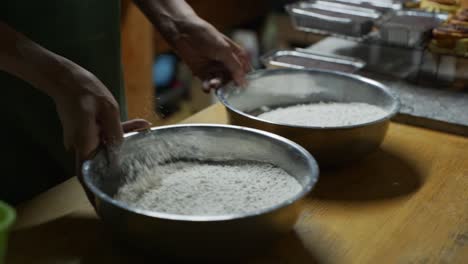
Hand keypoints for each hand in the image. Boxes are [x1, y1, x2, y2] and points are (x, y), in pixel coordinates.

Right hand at [51, 64, 150, 203]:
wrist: (66, 77)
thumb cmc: (86, 91)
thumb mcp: (108, 109)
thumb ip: (116, 132)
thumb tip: (120, 150)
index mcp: (85, 143)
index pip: (87, 176)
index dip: (94, 194)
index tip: (102, 208)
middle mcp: (81, 144)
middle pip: (101, 163)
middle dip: (118, 167)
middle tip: (137, 173)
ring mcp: (82, 138)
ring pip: (106, 147)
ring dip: (123, 142)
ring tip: (144, 129)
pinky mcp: (86, 130)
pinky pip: (104, 136)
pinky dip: (118, 133)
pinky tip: (139, 124)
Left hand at [170, 18, 250, 91]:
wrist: (183, 34)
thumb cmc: (206, 36)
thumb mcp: (224, 50)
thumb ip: (235, 66)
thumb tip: (243, 83)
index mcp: (235, 54)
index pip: (245, 70)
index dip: (245, 78)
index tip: (243, 87)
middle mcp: (226, 62)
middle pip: (233, 79)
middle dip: (229, 85)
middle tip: (226, 88)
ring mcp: (214, 68)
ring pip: (220, 82)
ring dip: (217, 85)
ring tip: (212, 84)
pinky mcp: (202, 73)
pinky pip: (208, 84)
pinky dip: (207, 87)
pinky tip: (206, 87)